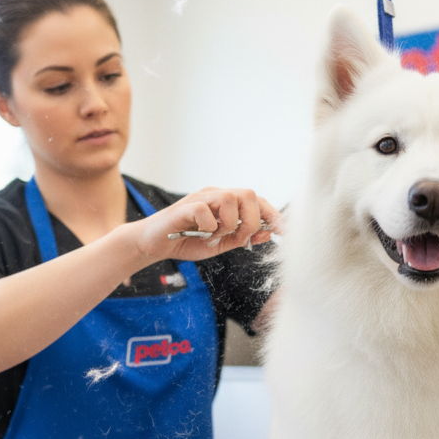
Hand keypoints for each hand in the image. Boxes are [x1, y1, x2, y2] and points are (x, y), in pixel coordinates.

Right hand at [134, 188, 280, 262]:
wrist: (154, 244)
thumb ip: (242, 238)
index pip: (257, 201)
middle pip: (248, 194)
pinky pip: (206, 211)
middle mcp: (215, 196)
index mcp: (227, 204)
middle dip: (251, 220)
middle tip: (238, 237)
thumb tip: (267, 234)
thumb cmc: (186, 242)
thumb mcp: (220, 244)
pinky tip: (201, 234)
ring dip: (230, 223)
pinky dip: (209, 227)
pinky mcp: (184, 207)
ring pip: (230, 198)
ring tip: (216, 236)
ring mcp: (200, 199)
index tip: (284, 233)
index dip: (273, 216)